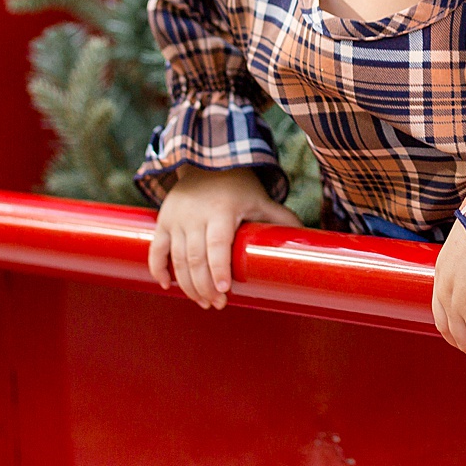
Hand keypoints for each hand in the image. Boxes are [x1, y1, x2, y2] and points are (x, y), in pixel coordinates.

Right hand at [148, 167, 301, 308]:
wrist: (206, 161)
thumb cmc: (239, 187)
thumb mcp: (261, 199)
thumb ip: (281, 218)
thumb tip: (308, 239)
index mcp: (222, 210)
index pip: (217, 245)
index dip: (219, 270)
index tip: (225, 291)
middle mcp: (195, 215)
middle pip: (196, 259)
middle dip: (205, 287)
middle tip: (217, 305)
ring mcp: (176, 219)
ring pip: (177, 260)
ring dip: (188, 285)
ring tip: (203, 301)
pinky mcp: (163, 222)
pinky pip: (156, 250)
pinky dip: (159, 270)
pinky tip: (169, 286)